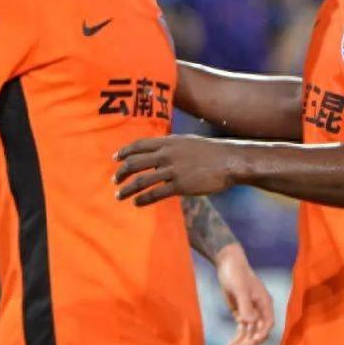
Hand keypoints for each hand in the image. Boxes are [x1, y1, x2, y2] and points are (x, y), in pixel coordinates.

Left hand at [114, 136, 239, 205]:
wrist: (228, 161)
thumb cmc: (209, 151)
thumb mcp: (187, 142)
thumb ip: (170, 146)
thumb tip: (157, 152)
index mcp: (168, 141)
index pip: (139, 145)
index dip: (124, 152)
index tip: (115, 159)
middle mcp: (166, 154)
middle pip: (135, 163)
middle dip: (122, 172)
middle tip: (115, 180)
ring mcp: (172, 170)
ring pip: (142, 180)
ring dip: (128, 189)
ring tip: (119, 195)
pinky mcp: (180, 185)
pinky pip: (156, 193)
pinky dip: (143, 199)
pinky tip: (137, 203)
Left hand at [214, 244, 273, 344]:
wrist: (227, 262)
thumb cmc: (236, 273)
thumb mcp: (240, 288)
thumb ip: (246, 305)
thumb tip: (250, 322)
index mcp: (265, 303)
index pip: (267, 324)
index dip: (261, 334)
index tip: (251, 340)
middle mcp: (260, 310)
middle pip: (259, 331)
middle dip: (249, 342)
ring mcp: (250, 312)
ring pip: (250, 332)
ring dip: (242, 343)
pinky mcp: (241, 312)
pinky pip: (242, 329)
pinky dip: (238, 337)